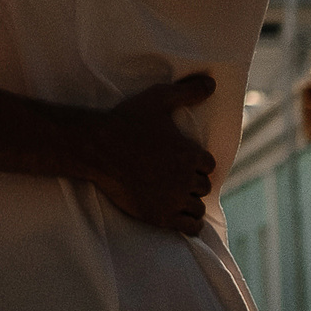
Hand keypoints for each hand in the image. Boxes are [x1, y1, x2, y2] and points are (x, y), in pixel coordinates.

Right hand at [83, 74, 216, 235]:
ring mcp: (174, 200)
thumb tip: (212, 82)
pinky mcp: (161, 216)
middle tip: (175, 177)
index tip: (183, 160)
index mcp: (190, 153)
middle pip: (203, 186)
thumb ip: (187, 91)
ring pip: (197, 207)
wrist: (98, 148)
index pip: (208, 164)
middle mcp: (186, 179)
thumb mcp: (158, 98)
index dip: (197, 162)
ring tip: (176, 196)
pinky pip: (190, 227)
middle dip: (192, 182)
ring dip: (190, 202)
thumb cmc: (127, 120)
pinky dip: (190, 223)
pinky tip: (181, 217)